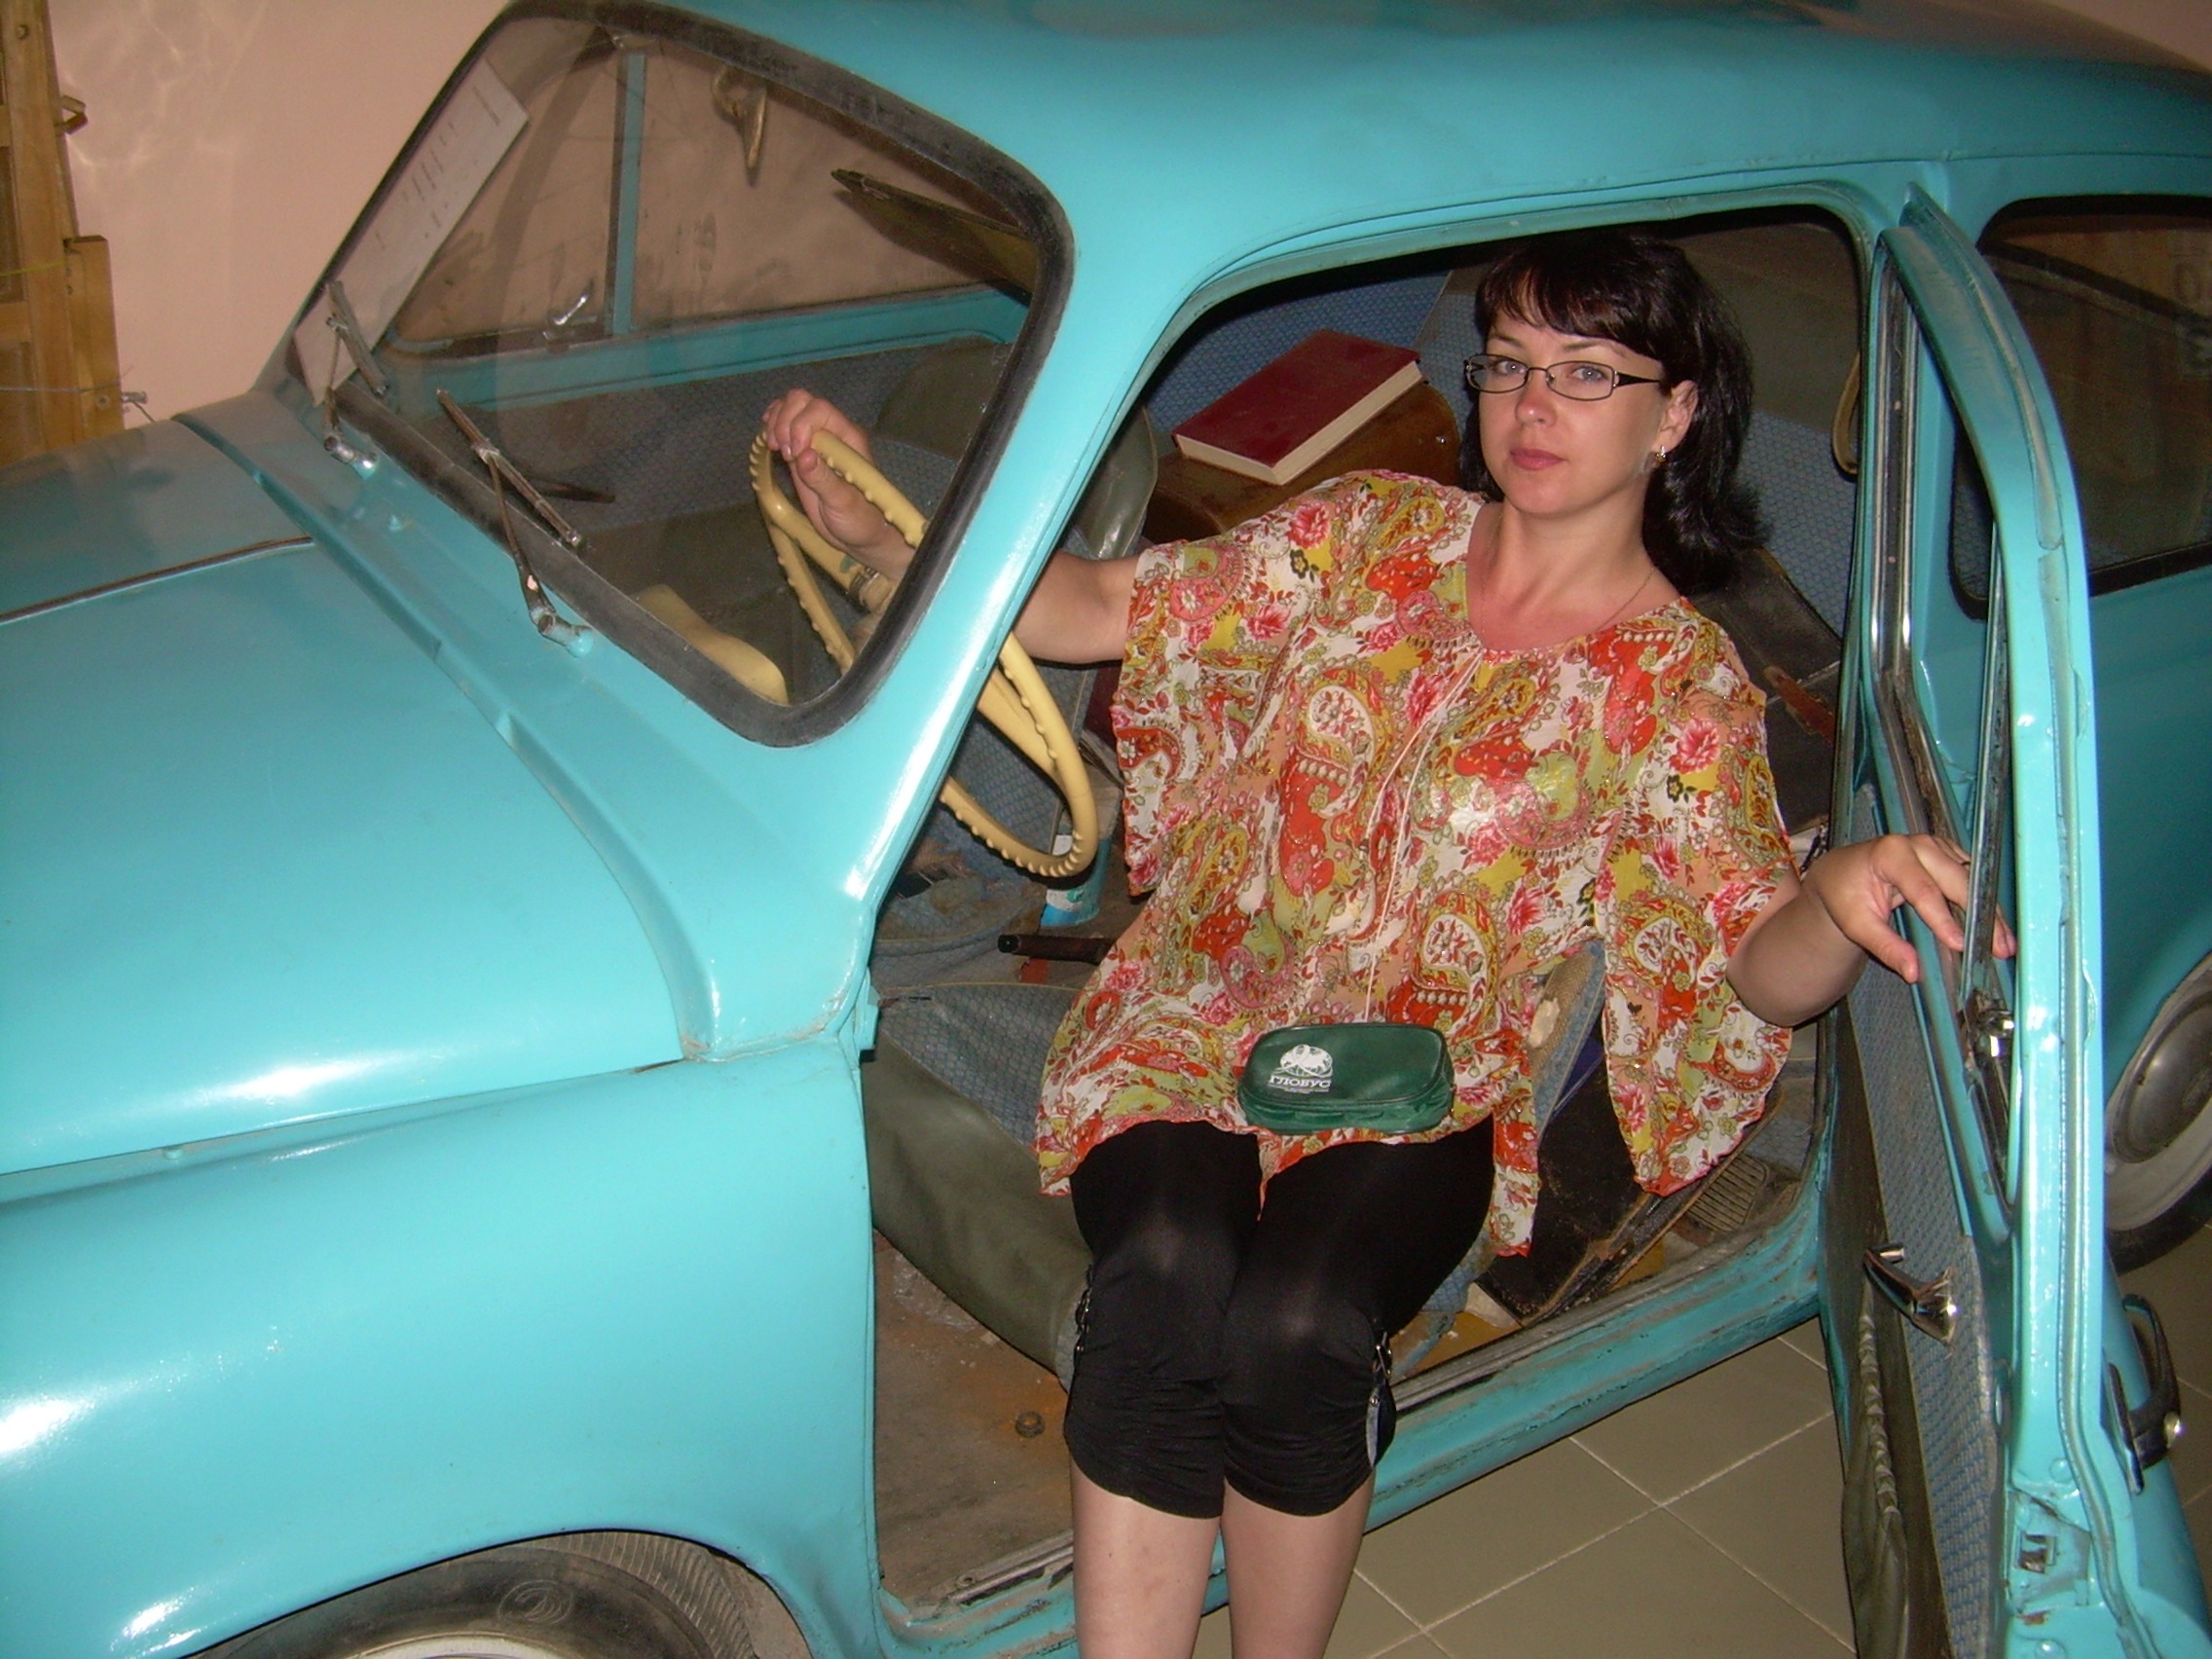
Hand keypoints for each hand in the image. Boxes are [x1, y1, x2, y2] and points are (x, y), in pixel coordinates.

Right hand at [759, 389, 907, 568]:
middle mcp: (831, 432)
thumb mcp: (844, 504)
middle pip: (801, 401)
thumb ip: (824, 480)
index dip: (801, 425)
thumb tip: (804, 457)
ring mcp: (814, 440)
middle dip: (784, 422)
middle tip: (783, 453)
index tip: (795, 455)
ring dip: (775, 423)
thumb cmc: (860, 519)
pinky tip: (768, 442)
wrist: (858, 535)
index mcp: (848, 437)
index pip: (820, 410)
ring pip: (790, 408)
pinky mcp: (799, 452)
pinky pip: (782, 426)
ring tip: (774, 448)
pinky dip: (771, 427)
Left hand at [1800, 833, 2016, 984]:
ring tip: (2005, 944)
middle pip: (1957, 881)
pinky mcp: (1948, 854)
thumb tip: (1913, 973)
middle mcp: (1918, 844)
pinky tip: (1997, 928)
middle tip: (1998, 949)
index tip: (1961, 944)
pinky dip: (1985, 903)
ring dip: (1990, 912)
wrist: (1843, 873)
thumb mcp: (1857, 924)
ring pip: (1972, 879)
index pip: (1924, 891)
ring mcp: (1936, 846)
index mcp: (1891, 854)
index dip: (1944, 919)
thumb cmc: (1847, 895)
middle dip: (1980, 917)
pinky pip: (1972, 878)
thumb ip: (1885, 947)